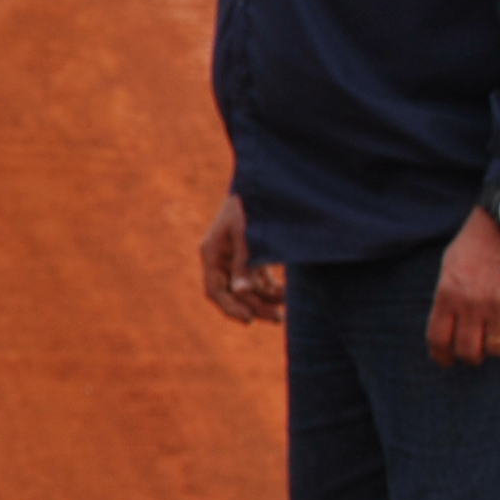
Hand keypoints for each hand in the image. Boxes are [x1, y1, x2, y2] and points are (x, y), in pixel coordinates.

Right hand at [200, 192, 283, 326]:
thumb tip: (242, 294)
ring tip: (286, 308)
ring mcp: (237, 256)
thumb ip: (245, 264)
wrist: (265, 179)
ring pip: (248, 288)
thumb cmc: (252, 203)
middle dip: (255, 307)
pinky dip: (271, 287)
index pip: (215, 290)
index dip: (230, 307)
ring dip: (265, 300)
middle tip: (279, 318)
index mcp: (212, 252)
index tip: (249, 320)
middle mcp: (222, 258)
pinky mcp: (252, 254)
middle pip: (234, 293)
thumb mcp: (247, 234)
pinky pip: (259, 278)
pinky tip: (286, 293)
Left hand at [427, 215, 499, 365]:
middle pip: (468, 351)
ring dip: (497, 348)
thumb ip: (449, 295)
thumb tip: (451, 322)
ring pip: (497, 349)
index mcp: (447, 295)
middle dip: (471, 356)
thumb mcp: (450, 265)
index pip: (438, 339)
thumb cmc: (478, 240)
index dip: (442, 356)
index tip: (447, 360)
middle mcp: (472, 305)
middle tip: (477, 351)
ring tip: (499, 337)